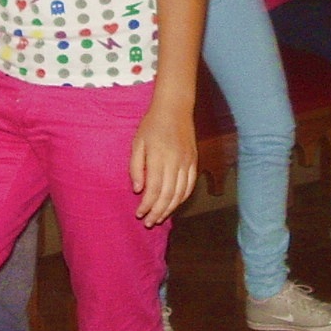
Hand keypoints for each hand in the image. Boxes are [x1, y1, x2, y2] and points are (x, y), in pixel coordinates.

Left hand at [131, 100, 198, 226]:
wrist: (175, 108)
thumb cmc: (152, 125)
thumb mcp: (137, 143)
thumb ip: (136, 167)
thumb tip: (138, 190)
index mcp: (159, 157)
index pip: (154, 189)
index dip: (147, 205)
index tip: (139, 214)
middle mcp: (175, 162)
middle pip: (168, 195)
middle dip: (158, 212)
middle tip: (149, 222)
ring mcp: (187, 162)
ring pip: (180, 193)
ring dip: (170, 209)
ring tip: (159, 218)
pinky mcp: (194, 161)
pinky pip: (190, 185)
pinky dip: (182, 198)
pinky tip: (173, 205)